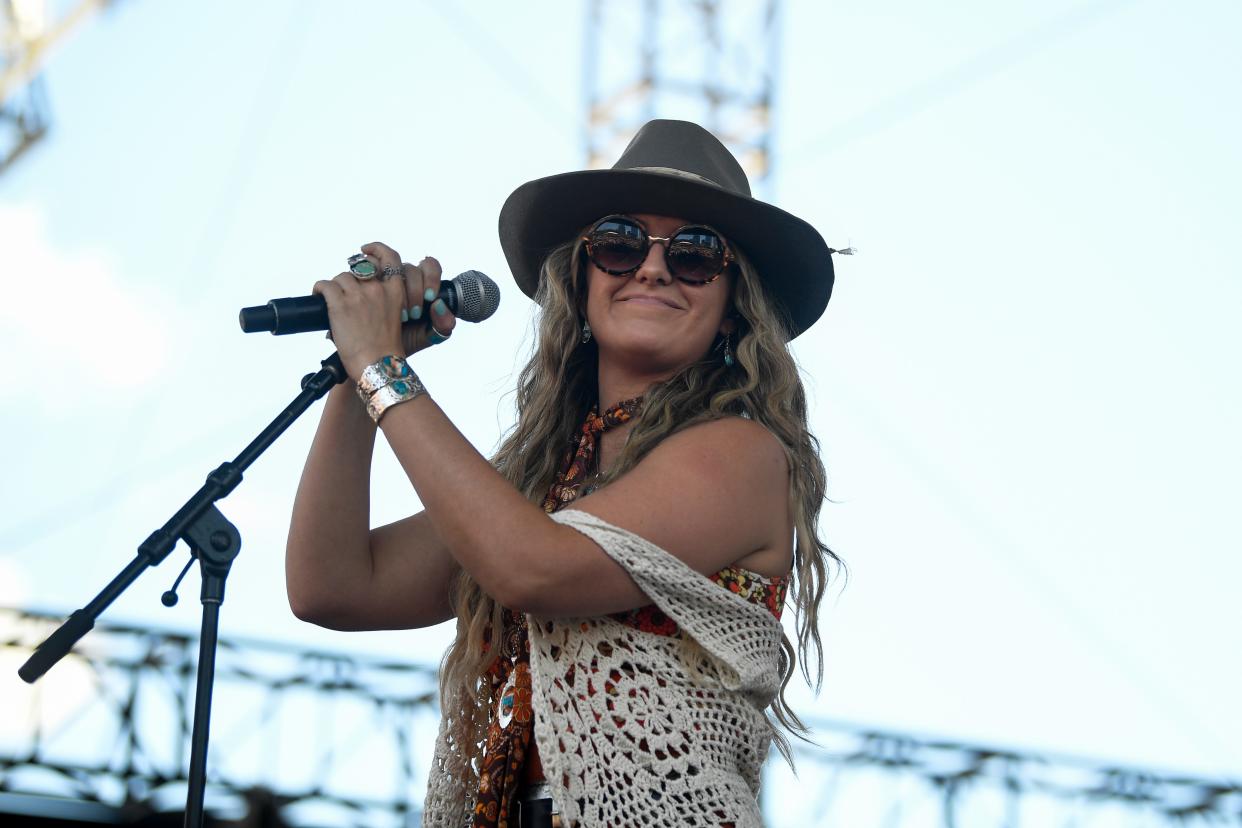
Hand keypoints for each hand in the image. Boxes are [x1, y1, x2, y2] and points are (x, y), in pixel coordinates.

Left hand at [312, 243, 456, 380]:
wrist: (378, 367)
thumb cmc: (391, 350)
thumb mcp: (412, 324)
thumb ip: (407, 306)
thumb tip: (410, 300)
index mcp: (396, 292)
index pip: (390, 258)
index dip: (378, 249)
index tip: (367, 249)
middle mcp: (378, 289)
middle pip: (362, 264)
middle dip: (353, 270)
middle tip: (348, 280)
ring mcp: (359, 296)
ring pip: (342, 276)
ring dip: (337, 288)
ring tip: (336, 303)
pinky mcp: (340, 305)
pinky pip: (325, 285)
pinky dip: (320, 290)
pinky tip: (320, 298)